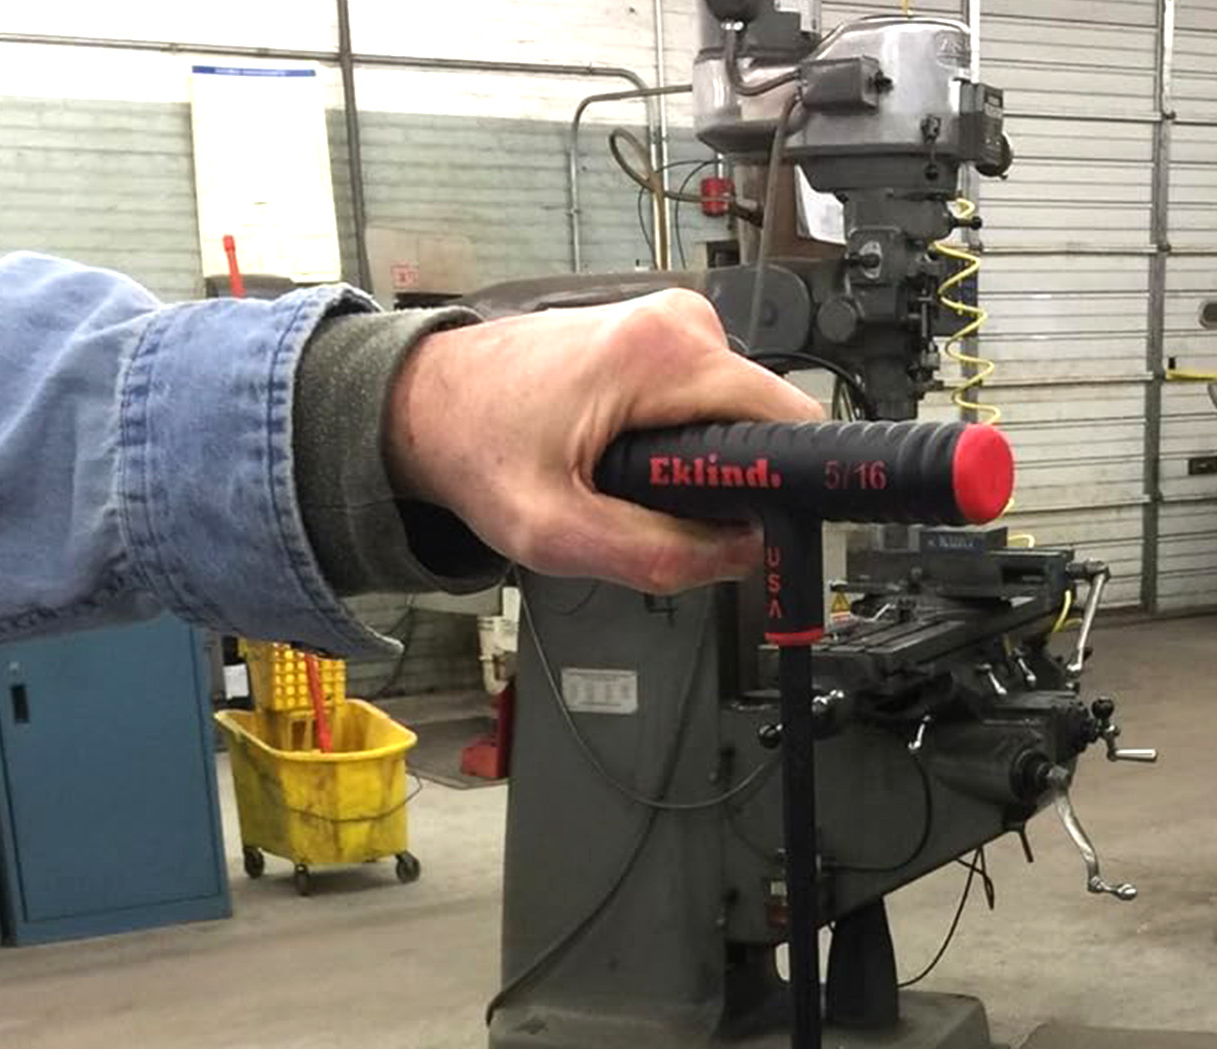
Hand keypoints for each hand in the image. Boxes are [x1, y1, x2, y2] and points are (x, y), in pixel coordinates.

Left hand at [384, 290, 822, 594]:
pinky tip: (629, 463)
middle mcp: (680, 322)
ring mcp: (673, 325)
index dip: (788, 487)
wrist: (426, 402)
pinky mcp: (662, 338)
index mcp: (666, 352)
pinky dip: (682, 447)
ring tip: (633, 487)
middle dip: (733, 486)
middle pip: (766, 424)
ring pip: (737, 422)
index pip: (790, 421)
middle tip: (666, 517)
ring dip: (702, 470)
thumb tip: (740, 556)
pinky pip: (709, 407)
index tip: (756, 529)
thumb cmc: (476, 448)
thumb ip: (659, 558)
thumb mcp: (558, 535)